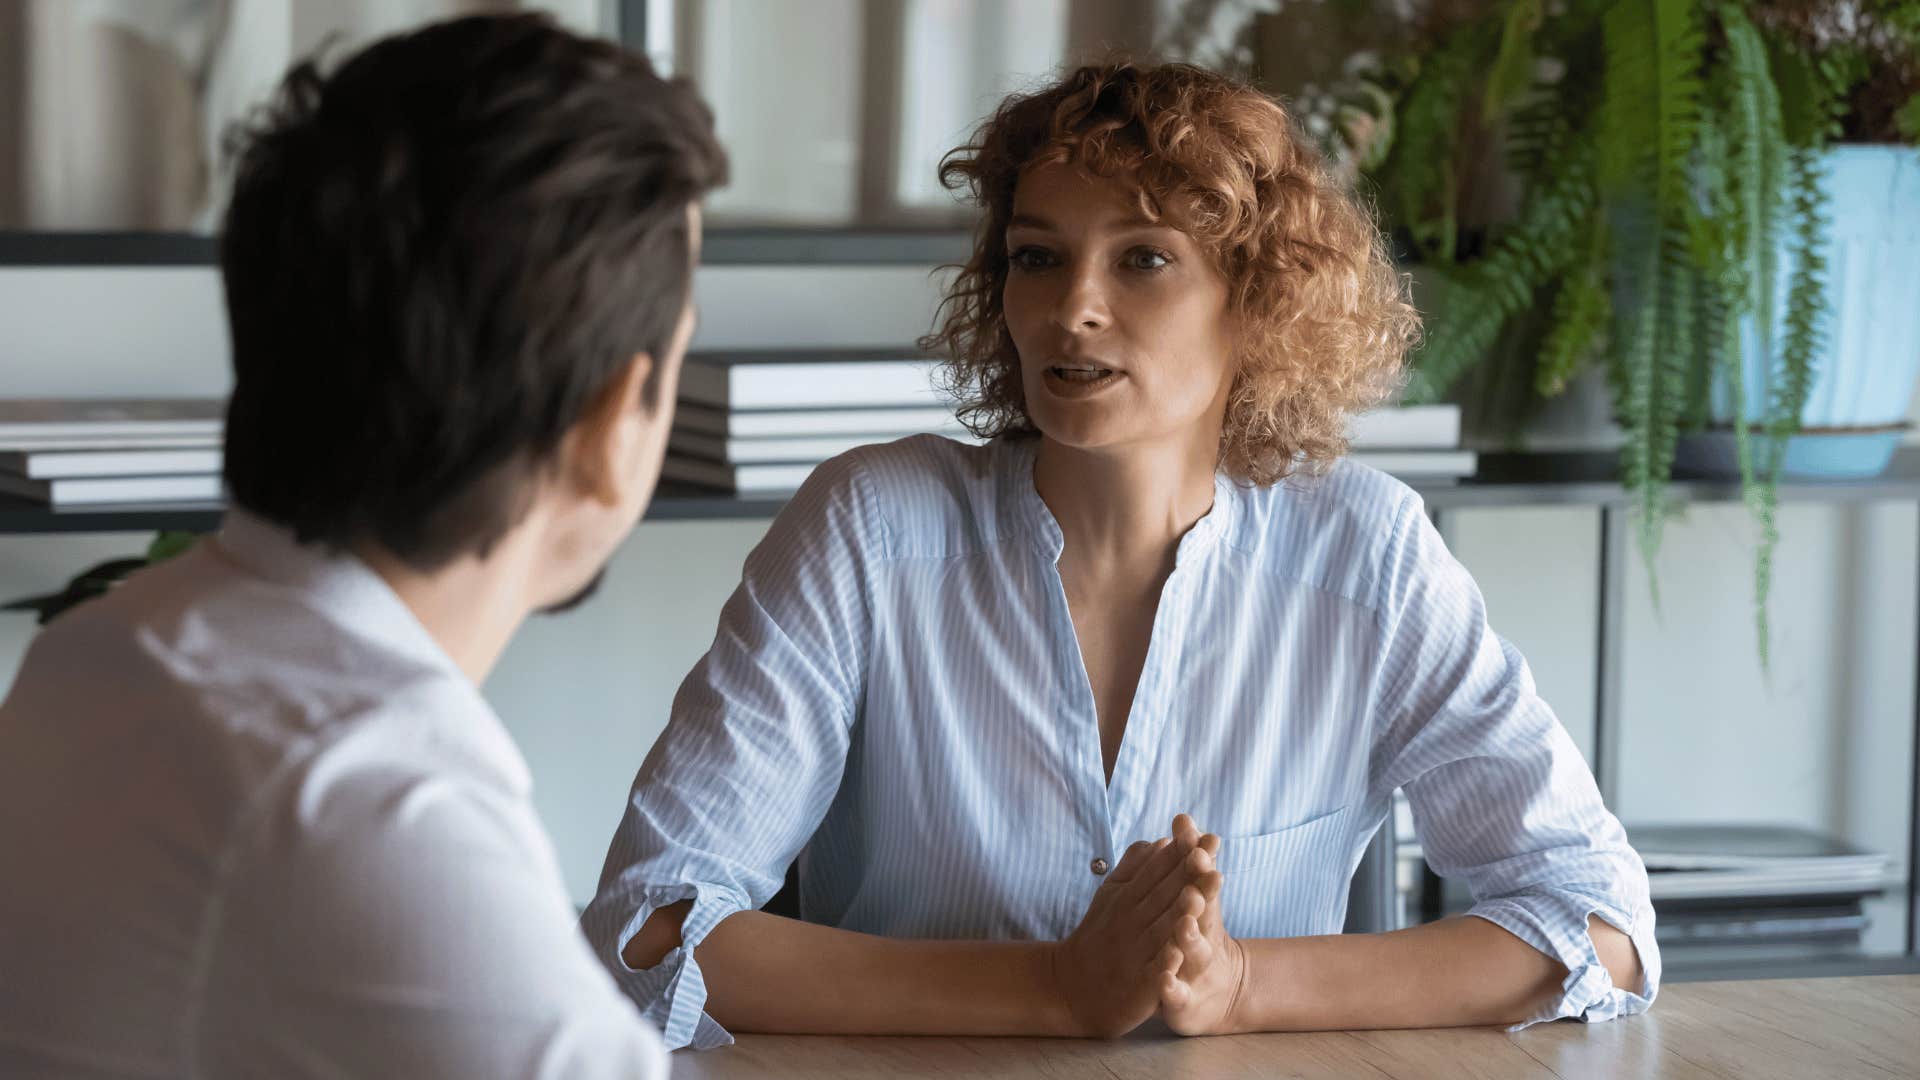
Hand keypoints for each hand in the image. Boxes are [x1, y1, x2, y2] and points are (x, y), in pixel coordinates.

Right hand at [1049, 827, 1213, 1038]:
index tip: (1203, 834)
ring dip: (1180, 910)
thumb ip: (1134, 868)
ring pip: (1160, 929)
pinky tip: (1178, 952)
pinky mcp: (1138, 986)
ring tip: (1200, 893)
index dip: (1179, 854)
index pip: (1156, 871)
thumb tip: (1161, 841)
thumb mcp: (1110, 895)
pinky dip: (1165, 962)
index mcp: (1126, 897)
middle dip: (1186, 873)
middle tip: (1210, 851)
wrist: (1070, 988)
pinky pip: (1153, 972)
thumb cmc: (1098, 936)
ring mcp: (1134, 953)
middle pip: (1162, 894)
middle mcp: (1130, 922)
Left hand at [1157, 815, 1247, 1035]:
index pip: (1201, 880)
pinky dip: (1171, 985)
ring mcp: (1195, 969)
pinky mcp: (1183, 999)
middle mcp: (1203, 936)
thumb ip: (1188, 858)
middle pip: (1203, 910)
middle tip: (1200, 865)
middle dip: (1201, 888)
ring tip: (1184, 922)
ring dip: (1189, 934)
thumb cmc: (1197, 935)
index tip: (1200, 836)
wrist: (1215, 994)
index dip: (1200, 860)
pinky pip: (1176, 992)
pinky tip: (1163, 980)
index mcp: (1201, 910)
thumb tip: (1183, 816)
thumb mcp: (1194, 896)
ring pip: (1193, 950)